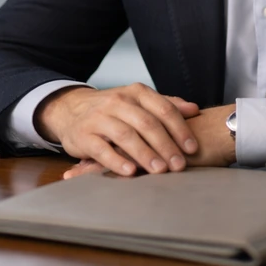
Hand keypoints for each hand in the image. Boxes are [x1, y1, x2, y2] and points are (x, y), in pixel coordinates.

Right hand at [36, 83, 199, 177]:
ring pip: (125, 135)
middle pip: (146, 123)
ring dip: (145, 154)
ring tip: (160, 170)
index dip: (180, 129)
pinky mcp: (84, 136)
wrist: (71, 109)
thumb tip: (195, 109)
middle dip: (165, 145)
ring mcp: (99, 118)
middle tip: (179, 165)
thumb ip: (167, 104)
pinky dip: (117, 161)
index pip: (162, 108)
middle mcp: (117, 102)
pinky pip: (101, 149)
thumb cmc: (114, 109)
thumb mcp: (139, 101)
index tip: (192, 148)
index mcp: (135, 92)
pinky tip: (131, 172)